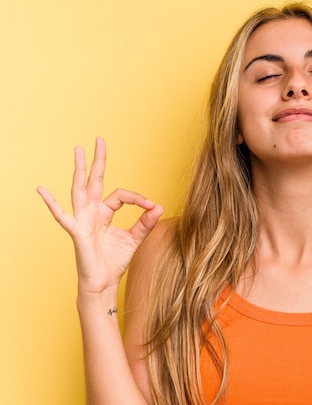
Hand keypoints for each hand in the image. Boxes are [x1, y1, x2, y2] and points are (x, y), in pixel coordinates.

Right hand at [37, 138, 162, 293]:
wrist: (104, 282)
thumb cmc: (115, 261)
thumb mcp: (135, 238)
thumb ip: (146, 222)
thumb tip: (159, 206)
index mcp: (105, 212)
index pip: (122, 195)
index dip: (139, 199)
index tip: (153, 206)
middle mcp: (92, 212)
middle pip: (95, 181)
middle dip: (98, 161)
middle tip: (100, 139)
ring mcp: (82, 220)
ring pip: (80, 189)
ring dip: (80, 170)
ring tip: (79, 150)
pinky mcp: (76, 231)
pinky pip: (62, 216)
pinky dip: (51, 203)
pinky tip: (41, 190)